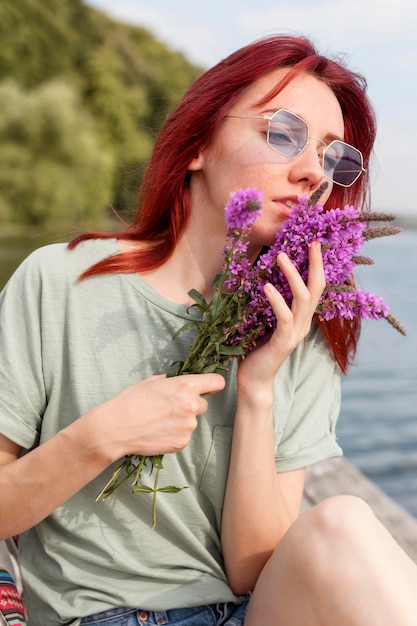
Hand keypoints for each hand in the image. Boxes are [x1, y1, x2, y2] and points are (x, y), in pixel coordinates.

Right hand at [85, 373, 224, 460]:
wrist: (115, 428)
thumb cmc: (130, 401)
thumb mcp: (151, 382)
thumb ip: (170, 382)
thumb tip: (176, 383)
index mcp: (186, 386)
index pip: (216, 382)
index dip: (212, 385)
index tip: (208, 387)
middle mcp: (191, 406)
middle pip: (203, 405)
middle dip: (191, 405)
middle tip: (170, 408)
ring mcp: (188, 426)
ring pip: (192, 422)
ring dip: (181, 422)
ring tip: (158, 422)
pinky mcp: (181, 443)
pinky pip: (183, 436)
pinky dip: (174, 435)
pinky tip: (157, 432)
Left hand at [237, 241, 324, 395]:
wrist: (254, 380)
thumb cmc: (255, 348)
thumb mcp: (264, 319)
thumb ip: (270, 303)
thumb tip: (263, 276)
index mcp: (301, 317)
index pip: (315, 287)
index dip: (317, 266)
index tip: (314, 244)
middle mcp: (303, 324)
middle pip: (316, 289)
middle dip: (315, 264)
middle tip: (311, 242)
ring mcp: (295, 333)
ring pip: (302, 299)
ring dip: (292, 276)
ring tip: (281, 256)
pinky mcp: (283, 342)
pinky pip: (284, 317)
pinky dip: (276, 300)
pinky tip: (266, 287)